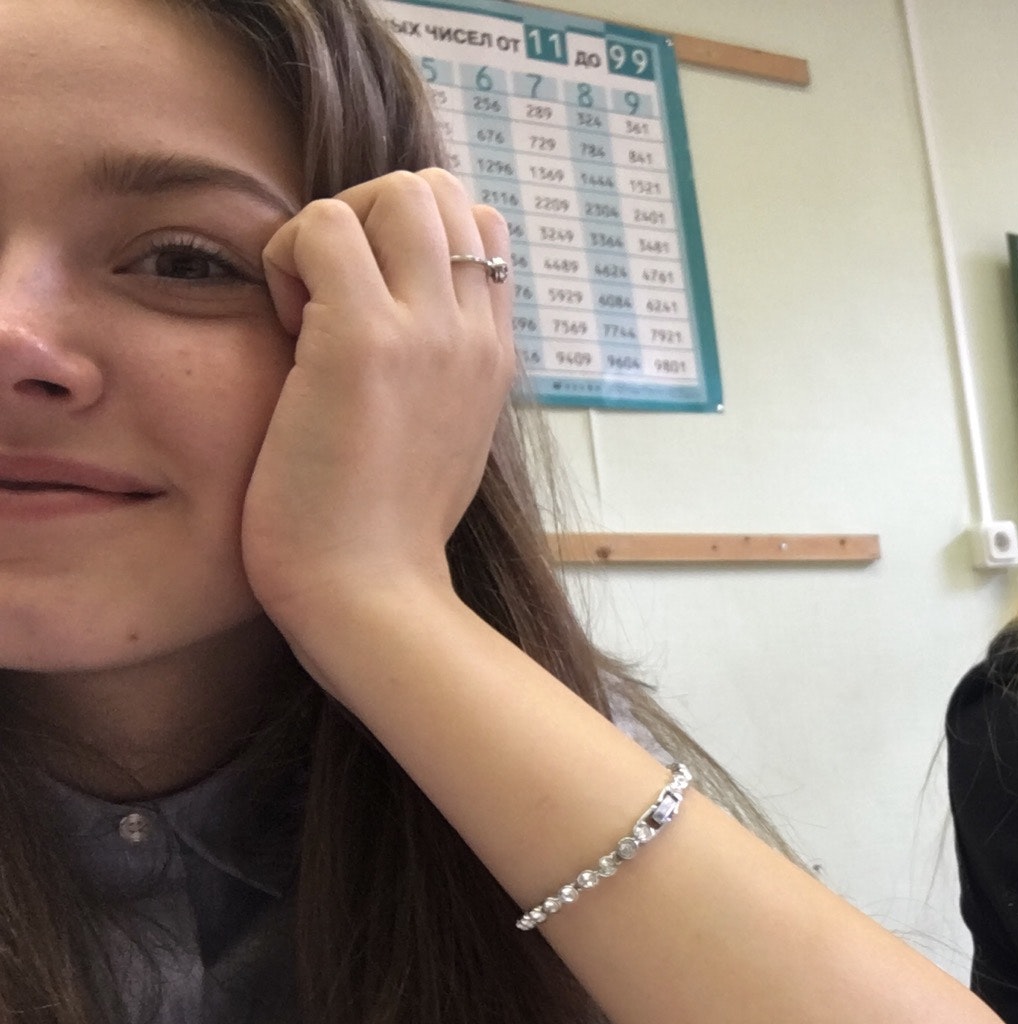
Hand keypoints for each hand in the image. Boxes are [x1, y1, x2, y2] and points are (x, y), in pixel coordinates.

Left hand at [242, 169, 515, 642]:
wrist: (375, 598)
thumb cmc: (384, 537)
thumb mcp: (438, 440)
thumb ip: (435, 373)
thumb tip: (394, 325)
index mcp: (493, 355)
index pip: (478, 226)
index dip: (409, 238)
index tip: (365, 303)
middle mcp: (475, 333)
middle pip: (437, 190)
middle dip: (368, 216)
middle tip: (326, 296)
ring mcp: (430, 332)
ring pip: (390, 191)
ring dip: (329, 230)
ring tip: (305, 310)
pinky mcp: (364, 341)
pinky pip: (320, 225)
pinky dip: (284, 260)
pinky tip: (282, 334)